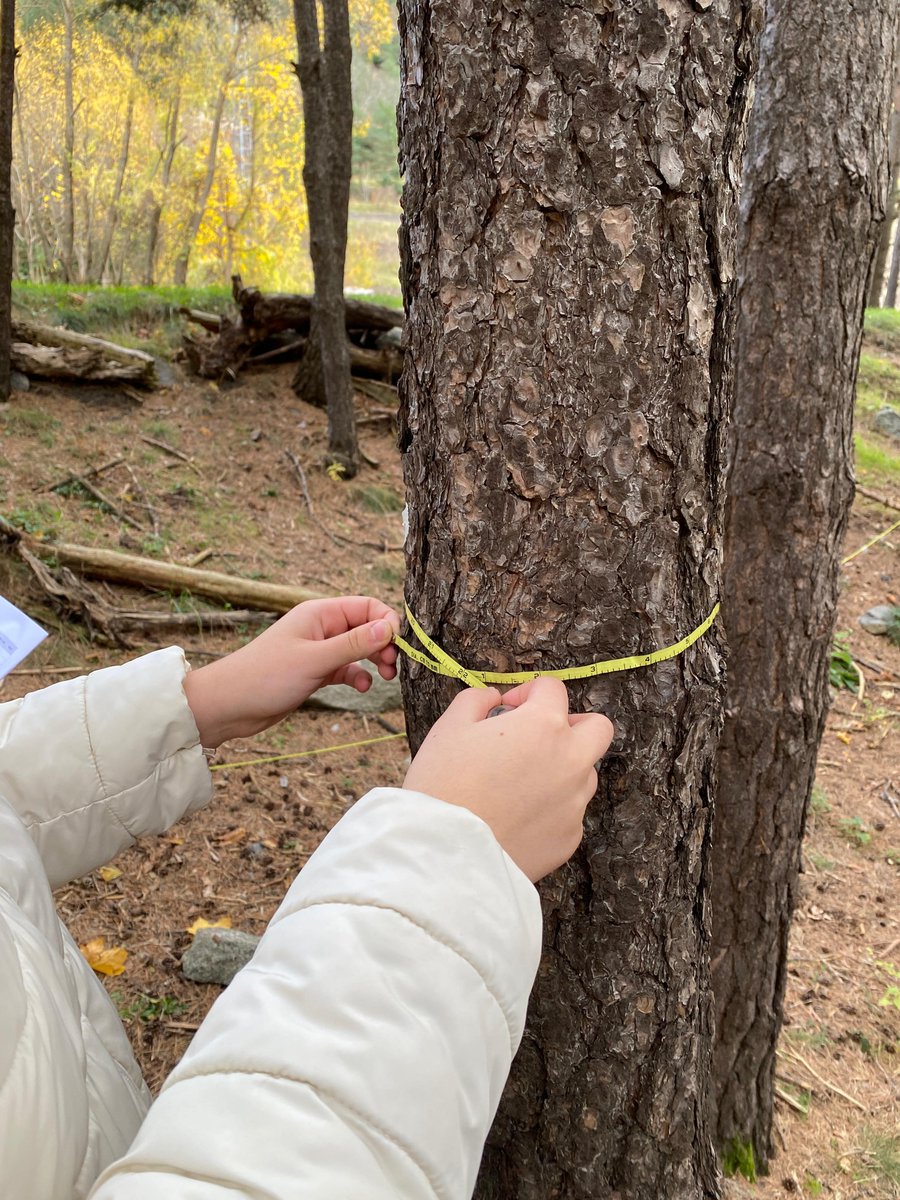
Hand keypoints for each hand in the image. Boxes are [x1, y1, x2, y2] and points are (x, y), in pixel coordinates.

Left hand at [183, 597, 399, 747]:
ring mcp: (318, 650)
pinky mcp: (314, 672)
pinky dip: (358, 676)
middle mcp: (321, 628)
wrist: (229, 706)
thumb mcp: (314, 660)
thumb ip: (353, 644)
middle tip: (393, 666)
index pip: (366, 606)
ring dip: (375, 660)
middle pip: (366, 627)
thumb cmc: (265, 677)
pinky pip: (346, 668)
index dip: (387, 622)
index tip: (398, 645)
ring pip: (358, 649)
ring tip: (385, 677)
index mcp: (319, 613)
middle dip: (384, 644)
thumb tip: (389, 627)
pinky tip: (362, 687)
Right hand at [403, 677, 613, 881]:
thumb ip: (477, 699)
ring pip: (585, 772)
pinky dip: (551, 808)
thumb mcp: (449, 727)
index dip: (527, 691)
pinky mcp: (570, 837)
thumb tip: (494, 697)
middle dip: (573, 724)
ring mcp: (575, 802)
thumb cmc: (444, 786)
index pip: (553, 688)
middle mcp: (570, 760)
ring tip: (519, 782)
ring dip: (562, 767)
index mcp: (543, 726)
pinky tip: (517, 816)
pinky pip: (569, 812)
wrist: (447, 855)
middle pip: (598, 728)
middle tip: (538, 737)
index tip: (507, 708)